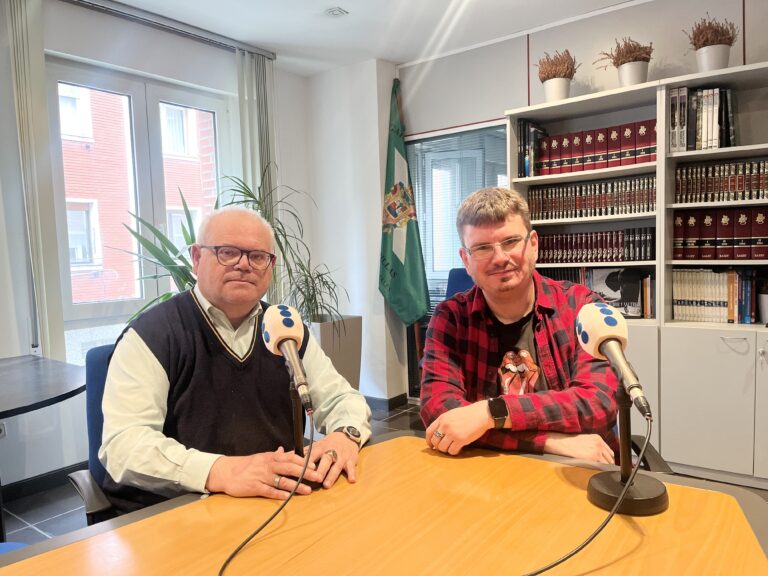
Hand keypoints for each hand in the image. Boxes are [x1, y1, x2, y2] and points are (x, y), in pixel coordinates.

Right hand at [205, 446, 323, 499]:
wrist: (226, 472)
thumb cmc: (246, 465)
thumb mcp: (262, 457)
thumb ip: (275, 455)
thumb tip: (285, 450)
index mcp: (271, 457)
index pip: (290, 457)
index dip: (303, 462)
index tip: (315, 465)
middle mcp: (268, 465)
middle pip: (290, 468)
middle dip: (305, 473)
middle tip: (318, 477)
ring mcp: (262, 476)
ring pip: (282, 481)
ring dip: (296, 486)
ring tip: (308, 491)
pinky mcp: (255, 487)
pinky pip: (269, 491)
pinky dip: (279, 494)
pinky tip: (288, 498)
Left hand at [304, 432, 359, 488]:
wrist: (346, 436)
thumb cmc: (328, 443)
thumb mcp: (316, 445)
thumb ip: (304, 452)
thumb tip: (286, 456)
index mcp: (320, 448)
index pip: (312, 455)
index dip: (307, 462)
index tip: (301, 470)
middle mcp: (331, 452)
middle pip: (326, 460)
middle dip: (321, 470)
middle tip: (316, 479)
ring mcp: (342, 457)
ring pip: (337, 466)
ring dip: (332, 476)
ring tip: (326, 485)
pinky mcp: (351, 460)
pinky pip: (352, 467)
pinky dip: (352, 473)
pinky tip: (352, 480)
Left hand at [425, 401, 493, 455]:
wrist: (481, 414)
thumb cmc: (468, 414)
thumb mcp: (452, 414)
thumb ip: (443, 422)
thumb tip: (438, 433)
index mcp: (442, 419)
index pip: (429, 432)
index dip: (429, 441)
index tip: (431, 445)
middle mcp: (445, 426)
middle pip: (435, 441)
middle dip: (438, 447)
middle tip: (444, 448)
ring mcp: (452, 433)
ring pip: (442, 448)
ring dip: (446, 450)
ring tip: (452, 447)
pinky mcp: (460, 440)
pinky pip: (452, 451)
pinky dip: (454, 452)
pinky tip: (459, 448)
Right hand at [543, 432, 614, 463]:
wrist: (564, 443)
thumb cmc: (571, 442)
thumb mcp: (586, 439)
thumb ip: (595, 444)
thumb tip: (601, 454)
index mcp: (598, 438)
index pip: (610, 451)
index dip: (608, 458)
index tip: (607, 462)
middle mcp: (599, 444)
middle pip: (610, 458)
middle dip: (607, 463)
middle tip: (603, 468)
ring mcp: (597, 451)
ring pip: (607, 463)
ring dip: (604, 467)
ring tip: (599, 469)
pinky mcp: (593, 458)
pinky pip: (601, 466)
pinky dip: (600, 469)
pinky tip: (596, 469)